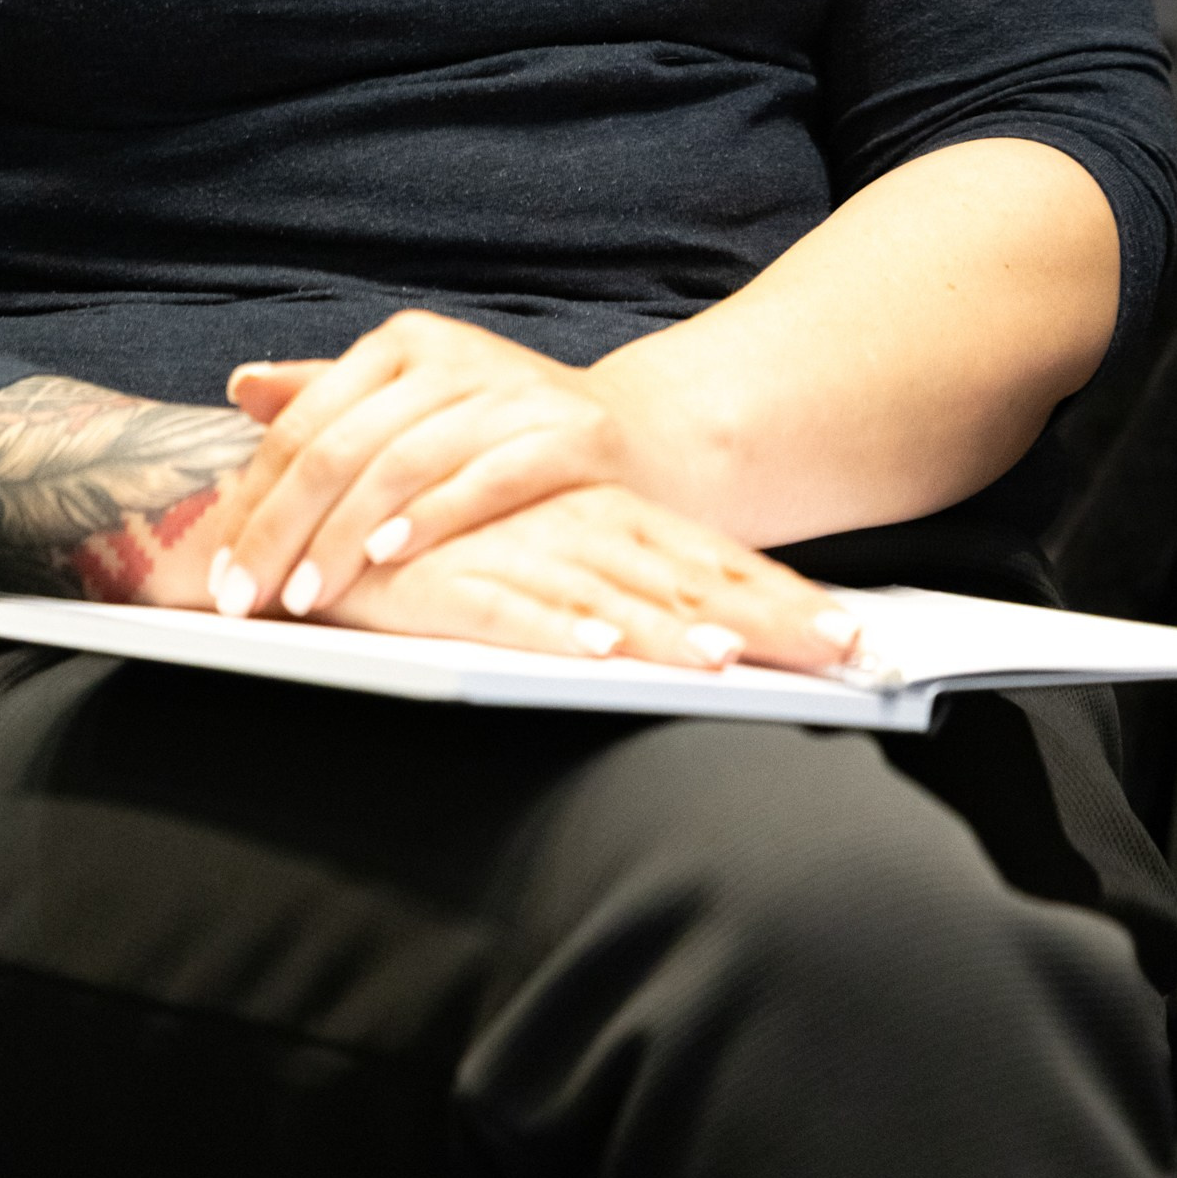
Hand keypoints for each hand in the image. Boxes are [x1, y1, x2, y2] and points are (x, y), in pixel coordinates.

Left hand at [209, 309, 657, 623]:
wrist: (648, 437)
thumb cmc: (512, 431)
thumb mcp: (418, 403)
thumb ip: (333, 396)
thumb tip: (243, 385)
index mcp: (403, 346)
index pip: (306, 422)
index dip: (255, 497)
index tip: (219, 567)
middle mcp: (449, 357)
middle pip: (340, 445)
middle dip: (282, 528)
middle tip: (245, 595)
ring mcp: (508, 392)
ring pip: (401, 463)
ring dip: (343, 535)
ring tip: (305, 593)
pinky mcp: (566, 433)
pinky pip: (484, 477)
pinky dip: (431, 517)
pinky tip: (389, 554)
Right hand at [326, 480, 860, 673]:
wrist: (322, 525)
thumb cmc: (443, 542)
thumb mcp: (538, 553)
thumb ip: (612, 580)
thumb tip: (706, 628)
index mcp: (597, 519)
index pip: (705, 560)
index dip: (779, 597)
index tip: (854, 635)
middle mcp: (566, 532)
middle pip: (681, 581)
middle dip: (764, 620)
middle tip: (844, 656)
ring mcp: (506, 558)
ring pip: (608, 597)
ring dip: (673, 628)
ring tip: (736, 658)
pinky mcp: (437, 589)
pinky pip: (506, 612)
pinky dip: (555, 628)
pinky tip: (602, 652)